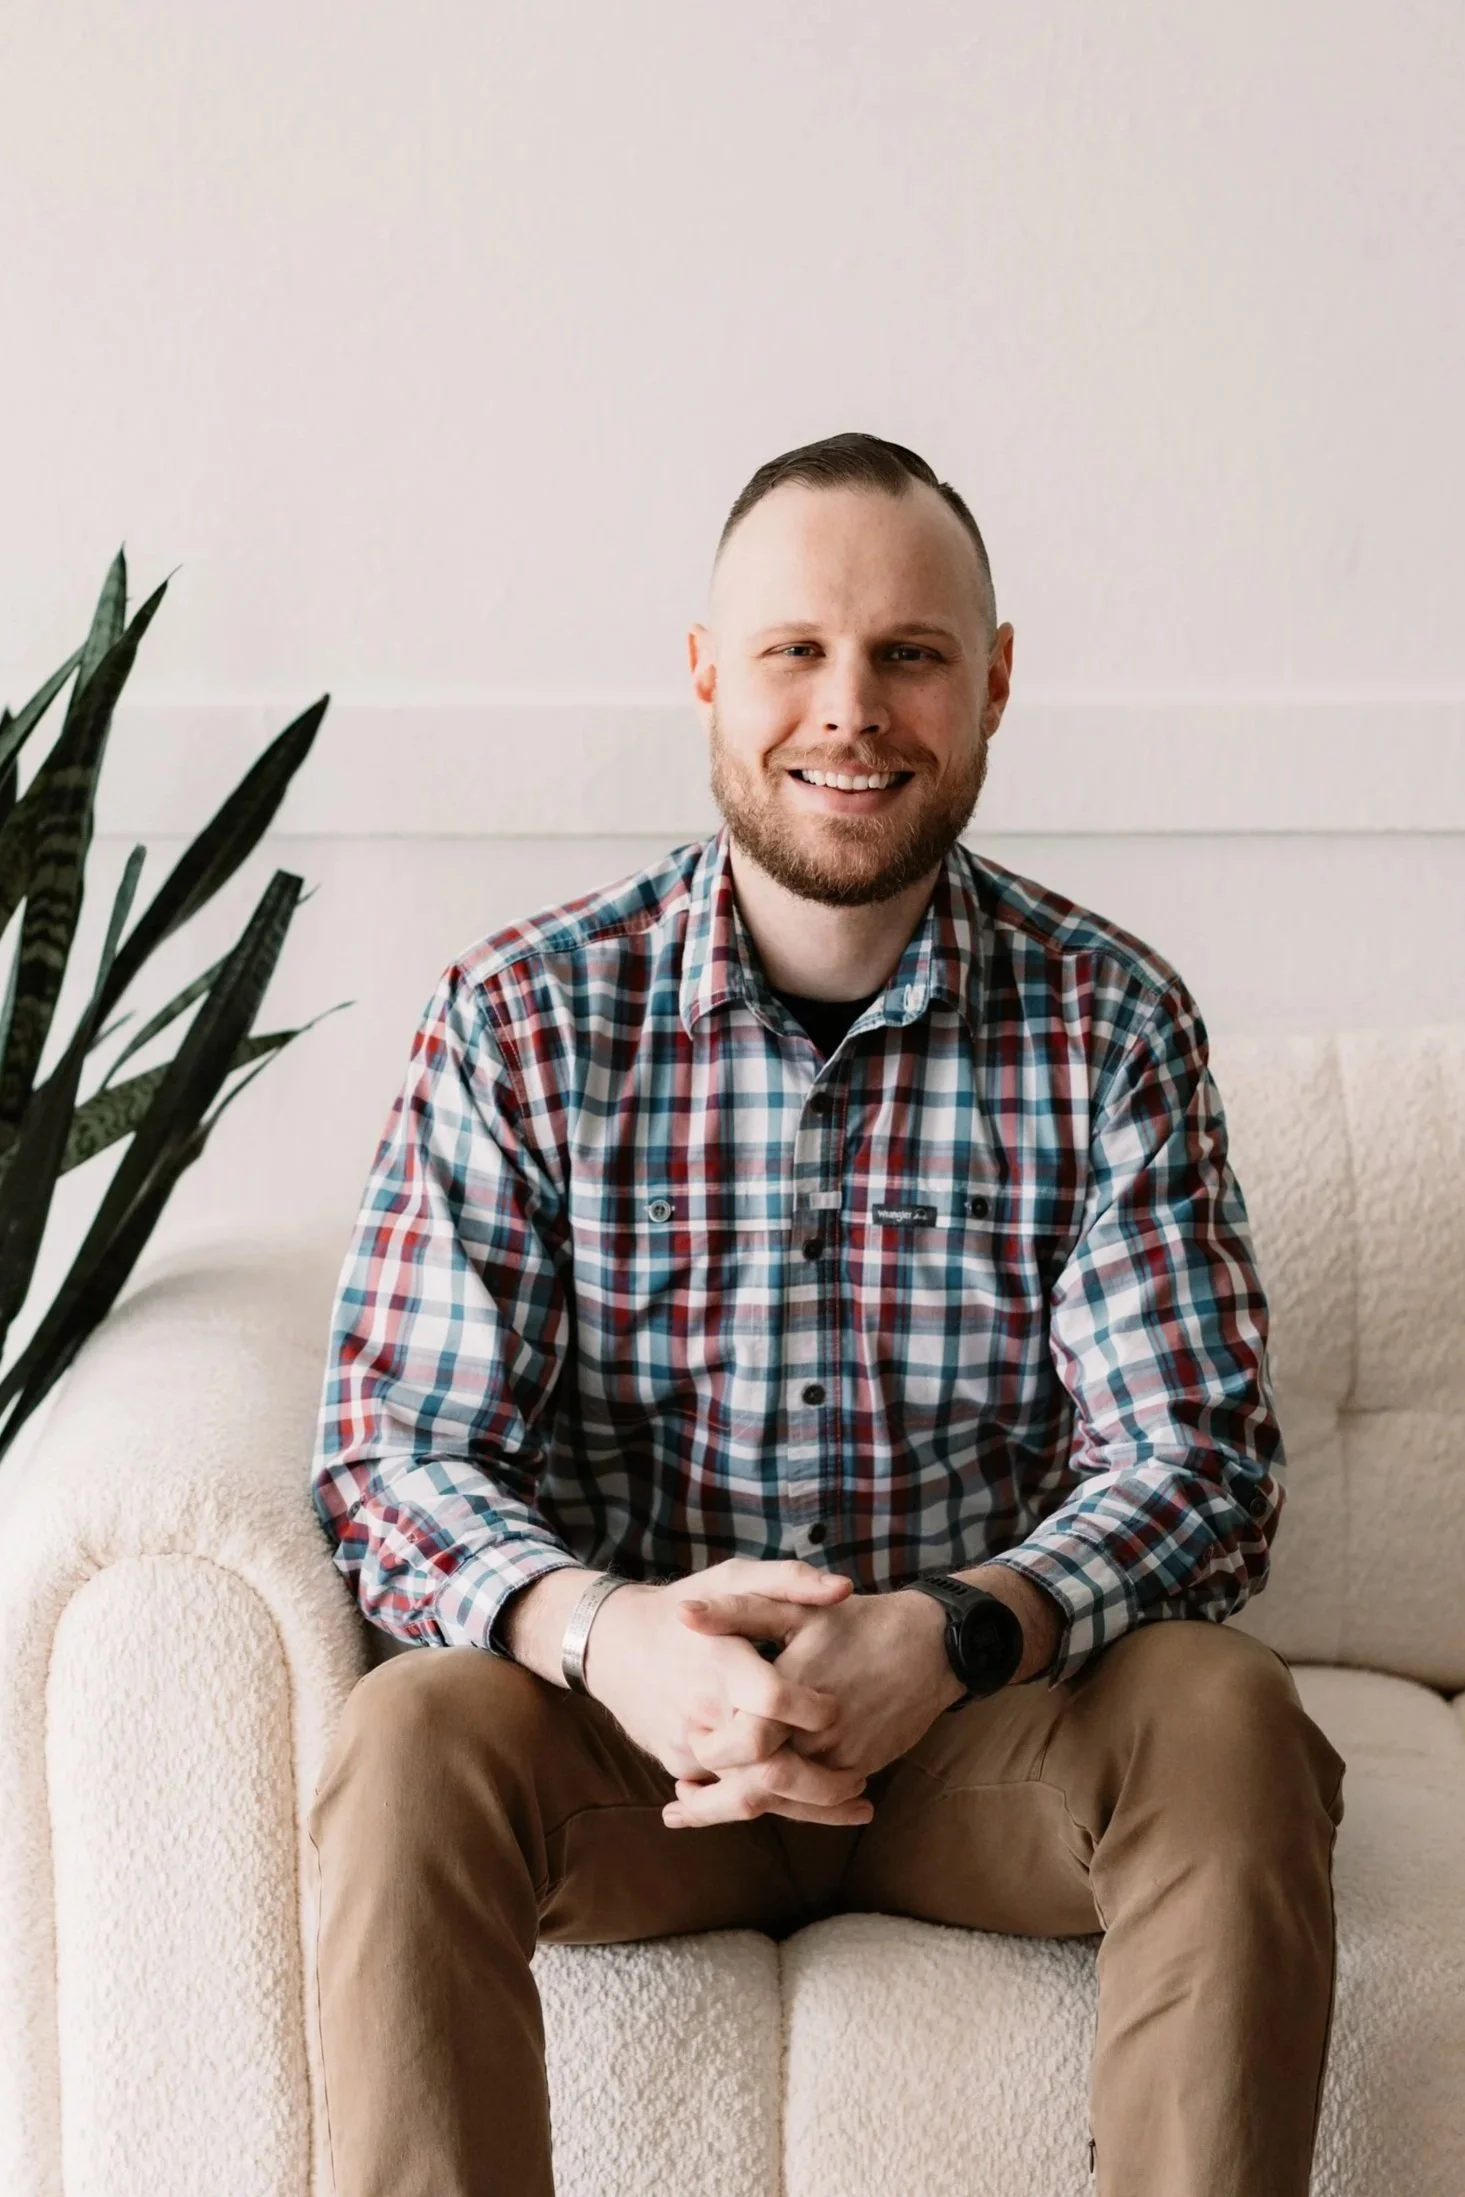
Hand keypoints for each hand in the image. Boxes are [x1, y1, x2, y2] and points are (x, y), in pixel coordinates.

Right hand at [583, 1559, 874, 1824]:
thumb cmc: (685, 1603)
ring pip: (750, 1796)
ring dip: (807, 1808)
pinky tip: (812, 1803)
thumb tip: (844, 1588)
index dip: (812, 1711)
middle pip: (767, 1767)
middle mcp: (702, 1711)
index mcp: (720, 1663)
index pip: (773, 1700)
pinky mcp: (678, 1763)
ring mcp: (687, 1744)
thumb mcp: (734, 1578)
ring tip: (855, 1801)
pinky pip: (727, 1794)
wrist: (612, 1641)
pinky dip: (770, 1802)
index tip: (838, 1711)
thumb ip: (789, 1581)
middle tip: (862, 1778)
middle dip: (822, 1783)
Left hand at [664, 1584, 961, 1827]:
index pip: (739, 1741)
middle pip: (755, 1784)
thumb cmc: (858, 1622)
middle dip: (712, 1800)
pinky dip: (783, 1806)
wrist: (932, 1645)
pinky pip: (814, 1801)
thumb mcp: (796, 1609)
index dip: (708, 1749)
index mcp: (793, 1692)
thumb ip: (737, 1613)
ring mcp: (841, 1758)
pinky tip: (759, 1800)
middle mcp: (817, 1735)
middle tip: (681, 1797)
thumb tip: (683, 1613)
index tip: (687, 1742)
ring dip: (740, 1808)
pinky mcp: (859, 1769)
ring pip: (784, 1801)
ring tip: (702, 1804)